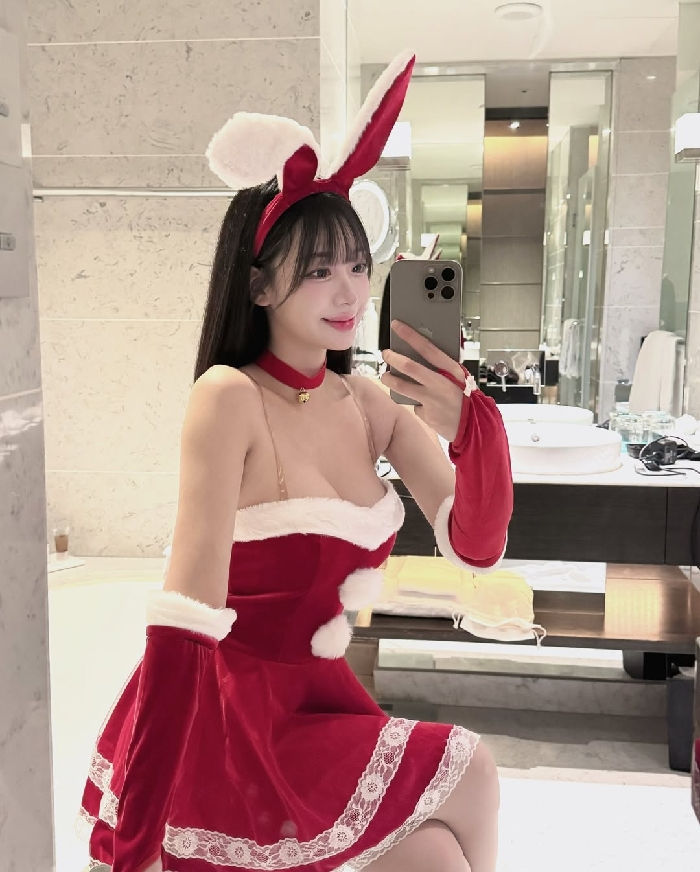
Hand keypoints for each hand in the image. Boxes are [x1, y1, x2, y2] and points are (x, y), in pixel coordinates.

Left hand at [379, 320, 475, 442]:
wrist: (475, 426)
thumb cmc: (466, 398)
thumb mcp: (459, 377)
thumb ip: (442, 368)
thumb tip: (419, 354)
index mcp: (452, 370)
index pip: (428, 348)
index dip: (410, 335)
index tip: (397, 326)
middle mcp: (441, 384)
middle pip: (410, 367)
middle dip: (393, 358)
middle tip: (386, 354)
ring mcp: (432, 400)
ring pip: (403, 387)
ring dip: (390, 380)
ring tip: (386, 376)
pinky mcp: (426, 414)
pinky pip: (415, 405)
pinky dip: (417, 404)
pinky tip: (425, 406)